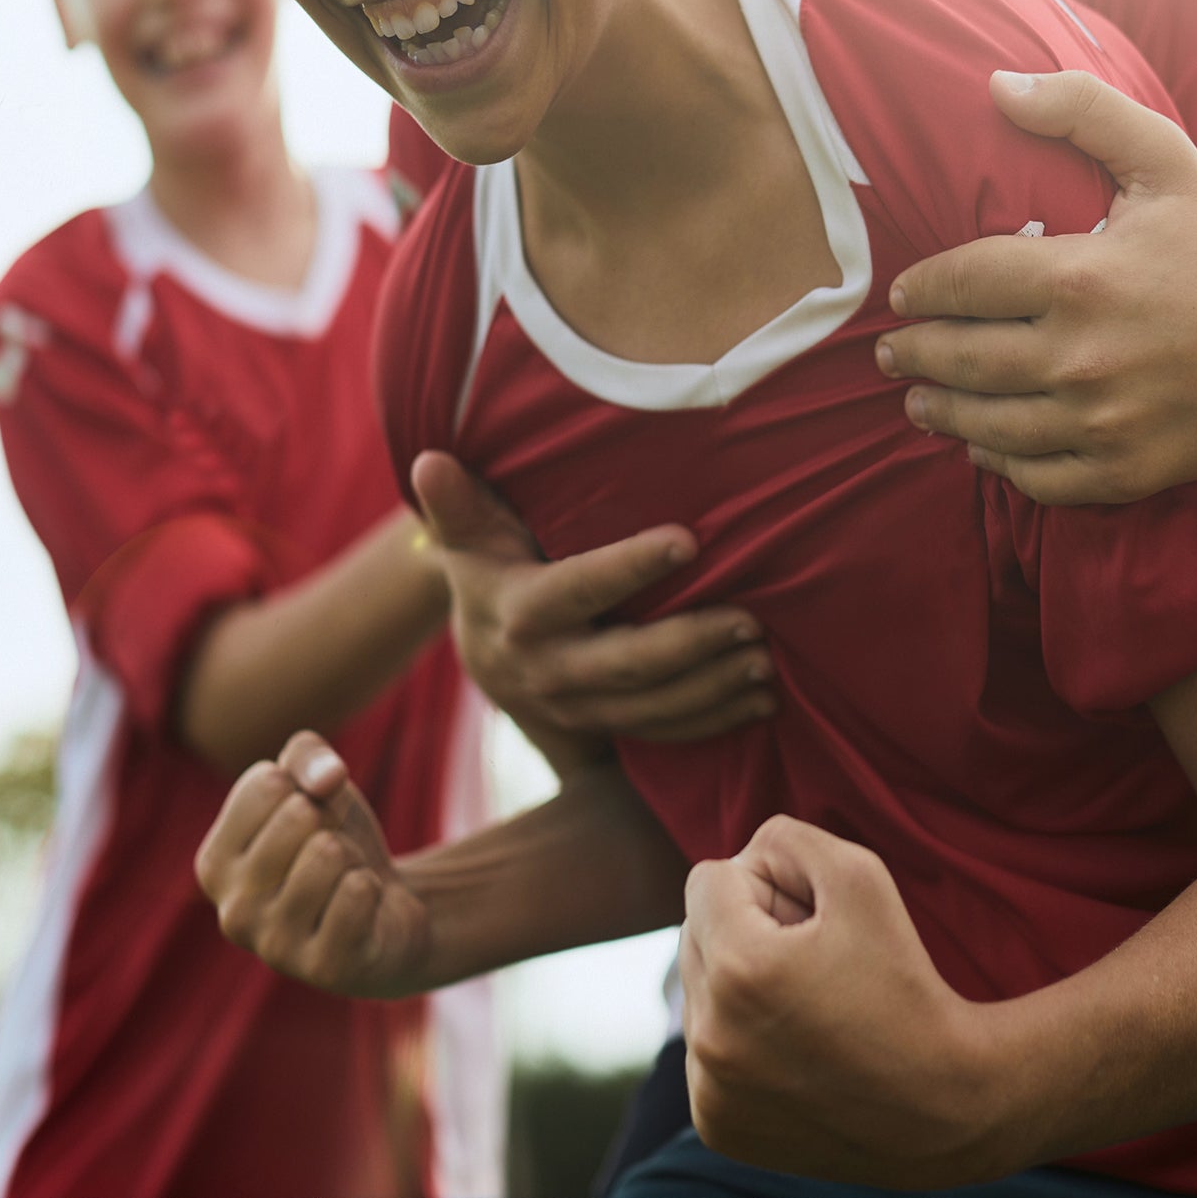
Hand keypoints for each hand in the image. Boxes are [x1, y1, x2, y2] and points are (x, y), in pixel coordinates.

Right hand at [193, 732, 431, 997]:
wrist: (385, 910)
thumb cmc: (336, 842)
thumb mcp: (318, 786)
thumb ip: (308, 757)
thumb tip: (327, 779)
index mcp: (214, 865)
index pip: (265, 783)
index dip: (307, 788)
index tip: (311, 819)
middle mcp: (232, 912)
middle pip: (298, 815)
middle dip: (332, 822)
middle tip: (334, 854)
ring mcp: (274, 947)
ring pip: (328, 853)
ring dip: (352, 858)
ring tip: (345, 881)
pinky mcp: (323, 968)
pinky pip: (357, 892)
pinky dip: (372, 887)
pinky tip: (363, 909)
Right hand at [409, 451, 772, 747]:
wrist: (480, 643)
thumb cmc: (489, 564)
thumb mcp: (469, 533)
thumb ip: (457, 503)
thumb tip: (430, 463)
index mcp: (518, 614)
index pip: (579, 589)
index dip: (631, 567)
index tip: (690, 539)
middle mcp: (545, 670)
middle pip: (626, 665)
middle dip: (693, 644)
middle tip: (752, 621)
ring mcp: (574, 709)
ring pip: (651, 710)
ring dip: (714, 690)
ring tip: (766, 662)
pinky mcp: (601, 729)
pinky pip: (660, 734)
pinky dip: (713, 721)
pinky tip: (761, 701)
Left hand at [680, 817, 1006, 1188]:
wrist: (942, 1103)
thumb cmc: (905, 980)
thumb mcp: (860, 874)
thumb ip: (787, 839)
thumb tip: (740, 857)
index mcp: (740, 968)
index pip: (706, 881)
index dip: (764, 886)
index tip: (811, 920)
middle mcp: (711, 1036)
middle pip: (695, 936)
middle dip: (744, 934)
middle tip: (813, 964)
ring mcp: (709, 1091)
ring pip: (696, 996)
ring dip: (737, 989)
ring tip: (805, 1010)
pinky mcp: (716, 1127)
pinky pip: (703, 1057)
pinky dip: (738, 1046)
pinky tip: (794, 1056)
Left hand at [876, 68, 1196, 505]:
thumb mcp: (1166, 158)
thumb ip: (1083, 110)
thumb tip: (997, 84)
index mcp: (1081, 276)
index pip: (965, 282)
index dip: (921, 288)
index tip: (900, 293)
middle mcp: (1082, 356)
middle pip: (962, 359)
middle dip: (914, 355)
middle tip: (890, 353)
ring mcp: (1102, 421)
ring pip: (988, 424)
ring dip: (940, 412)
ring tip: (916, 401)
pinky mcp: (1124, 470)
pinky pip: (1036, 477)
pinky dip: (998, 462)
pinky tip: (980, 444)